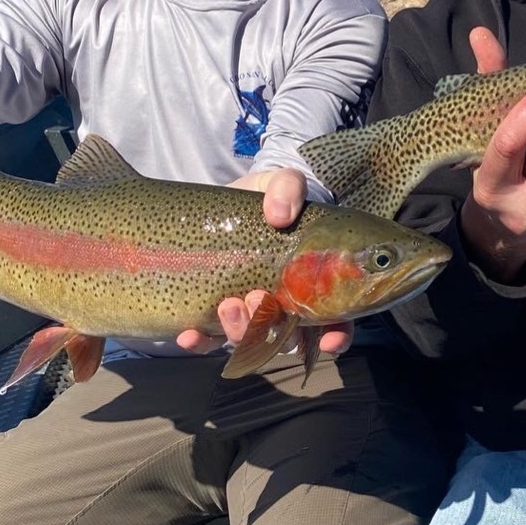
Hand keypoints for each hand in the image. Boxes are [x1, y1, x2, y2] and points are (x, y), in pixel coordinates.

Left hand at [175, 167, 354, 355]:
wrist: (227, 201)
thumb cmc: (268, 198)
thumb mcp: (282, 182)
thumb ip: (288, 188)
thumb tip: (279, 215)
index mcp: (313, 282)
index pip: (335, 321)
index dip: (337, 336)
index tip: (329, 340)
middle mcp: (284, 304)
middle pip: (287, 338)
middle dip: (272, 329)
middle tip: (257, 298)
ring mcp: (249, 311)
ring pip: (250, 341)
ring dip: (239, 331)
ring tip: (227, 305)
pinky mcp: (215, 313)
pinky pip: (208, 339)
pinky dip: (200, 342)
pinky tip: (189, 334)